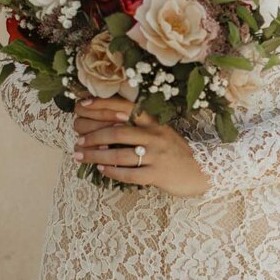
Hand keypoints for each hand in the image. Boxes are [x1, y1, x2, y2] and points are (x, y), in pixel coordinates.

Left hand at [71, 96, 210, 196]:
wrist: (201, 171)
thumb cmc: (175, 152)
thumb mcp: (161, 132)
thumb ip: (140, 126)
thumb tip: (108, 122)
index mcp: (154, 122)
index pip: (125, 107)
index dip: (101, 105)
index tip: (81, 105)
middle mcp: (155, 135)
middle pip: (117, 132)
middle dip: (92, 136)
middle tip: (77, 142)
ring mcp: (156, 156)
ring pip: (120, 155)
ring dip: (96, 156)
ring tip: (81, 156)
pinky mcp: (157, 175)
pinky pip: (129, 174)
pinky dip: (112, 172)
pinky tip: (101, 170)